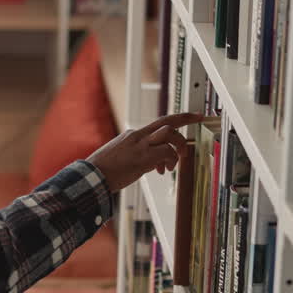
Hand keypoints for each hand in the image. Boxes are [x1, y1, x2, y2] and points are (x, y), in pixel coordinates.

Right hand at [86, 112, 207, 191]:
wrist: (93, 177)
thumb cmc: (105, 171)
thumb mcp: (123, 157)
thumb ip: (141, 155)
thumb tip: (157, 163)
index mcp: (133, 135)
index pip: (159, 123)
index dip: (178, 118)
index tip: (193, 116)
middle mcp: (138, 136)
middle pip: (168, 121)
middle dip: (187, 118)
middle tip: (200, 118)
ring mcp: (141, 145)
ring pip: (170, 133)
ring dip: (179, 146)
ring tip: (174, 162)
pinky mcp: (143, 157)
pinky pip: (167, 153)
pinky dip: (171, 161)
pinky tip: (164, 171)